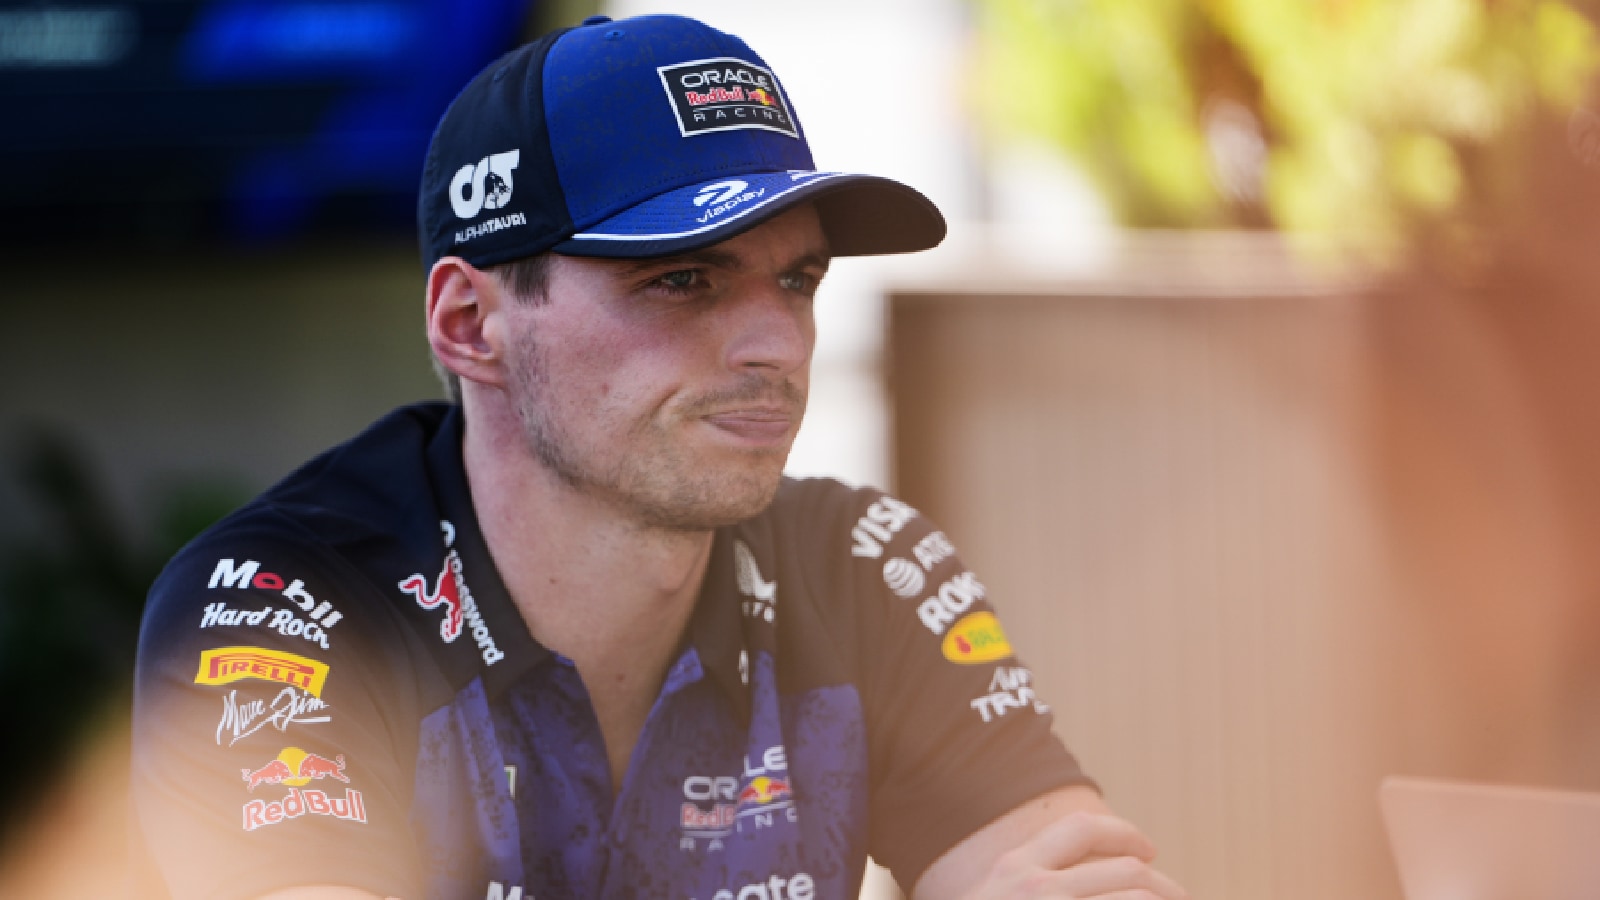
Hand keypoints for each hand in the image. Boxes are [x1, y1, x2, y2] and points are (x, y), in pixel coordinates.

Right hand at [961, 811, 1189, 899]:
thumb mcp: (993, 899)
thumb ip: (1027, 885)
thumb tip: (1091, 879)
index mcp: (1015, 866)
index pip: (1082, 829)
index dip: (1124, 834)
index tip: (1147, 851)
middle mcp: (1037, 887)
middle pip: (1126, 870)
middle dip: (1164, 885)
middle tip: (1181, 898)